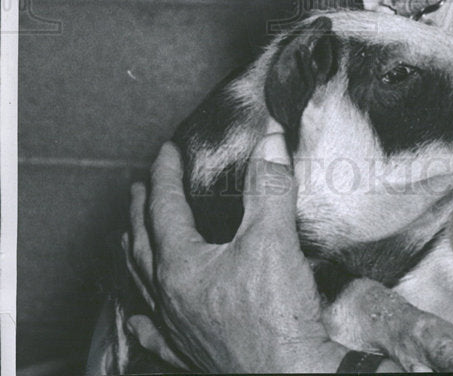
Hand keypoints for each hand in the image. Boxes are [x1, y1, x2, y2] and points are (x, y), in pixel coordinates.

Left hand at [124, 122, 347, 373]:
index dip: (164, 176)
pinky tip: (138, 319)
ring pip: (141, 287)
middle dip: (139, 211)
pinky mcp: (192, 355)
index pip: (164, 209)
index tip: (167, 152)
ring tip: (129, 238)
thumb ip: (269, 185)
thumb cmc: (278, 317)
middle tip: (139, 187)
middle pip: (142, 246)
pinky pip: (155, 335)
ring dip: (133, 256)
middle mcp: (170, 300)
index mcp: (182, 267)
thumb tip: (269, 142)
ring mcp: (177, 331)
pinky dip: (143, 320)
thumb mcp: (275, 238)